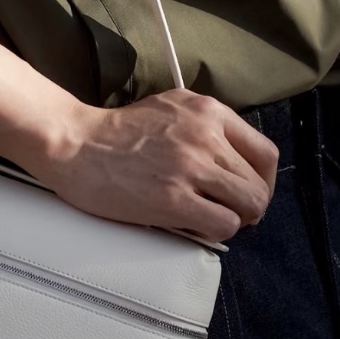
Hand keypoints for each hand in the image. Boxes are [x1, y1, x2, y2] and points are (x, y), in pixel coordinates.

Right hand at [35, 90, 279, 243]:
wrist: (75, 144)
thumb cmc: (115, 132)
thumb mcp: (170, 106)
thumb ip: (204, 124)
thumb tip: (232, 157)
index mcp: (208, 112)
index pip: (264, 152)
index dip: (264, 180)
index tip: (251, 191)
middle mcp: (206, 137)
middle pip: (259, 183)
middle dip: (252, 205)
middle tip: (234, 213)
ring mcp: (190, 168)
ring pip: (249, 204)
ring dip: (239, 219)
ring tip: (217, 220)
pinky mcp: (173, 199)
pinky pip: (224, 224)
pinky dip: (219, 231)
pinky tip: (200, 227)